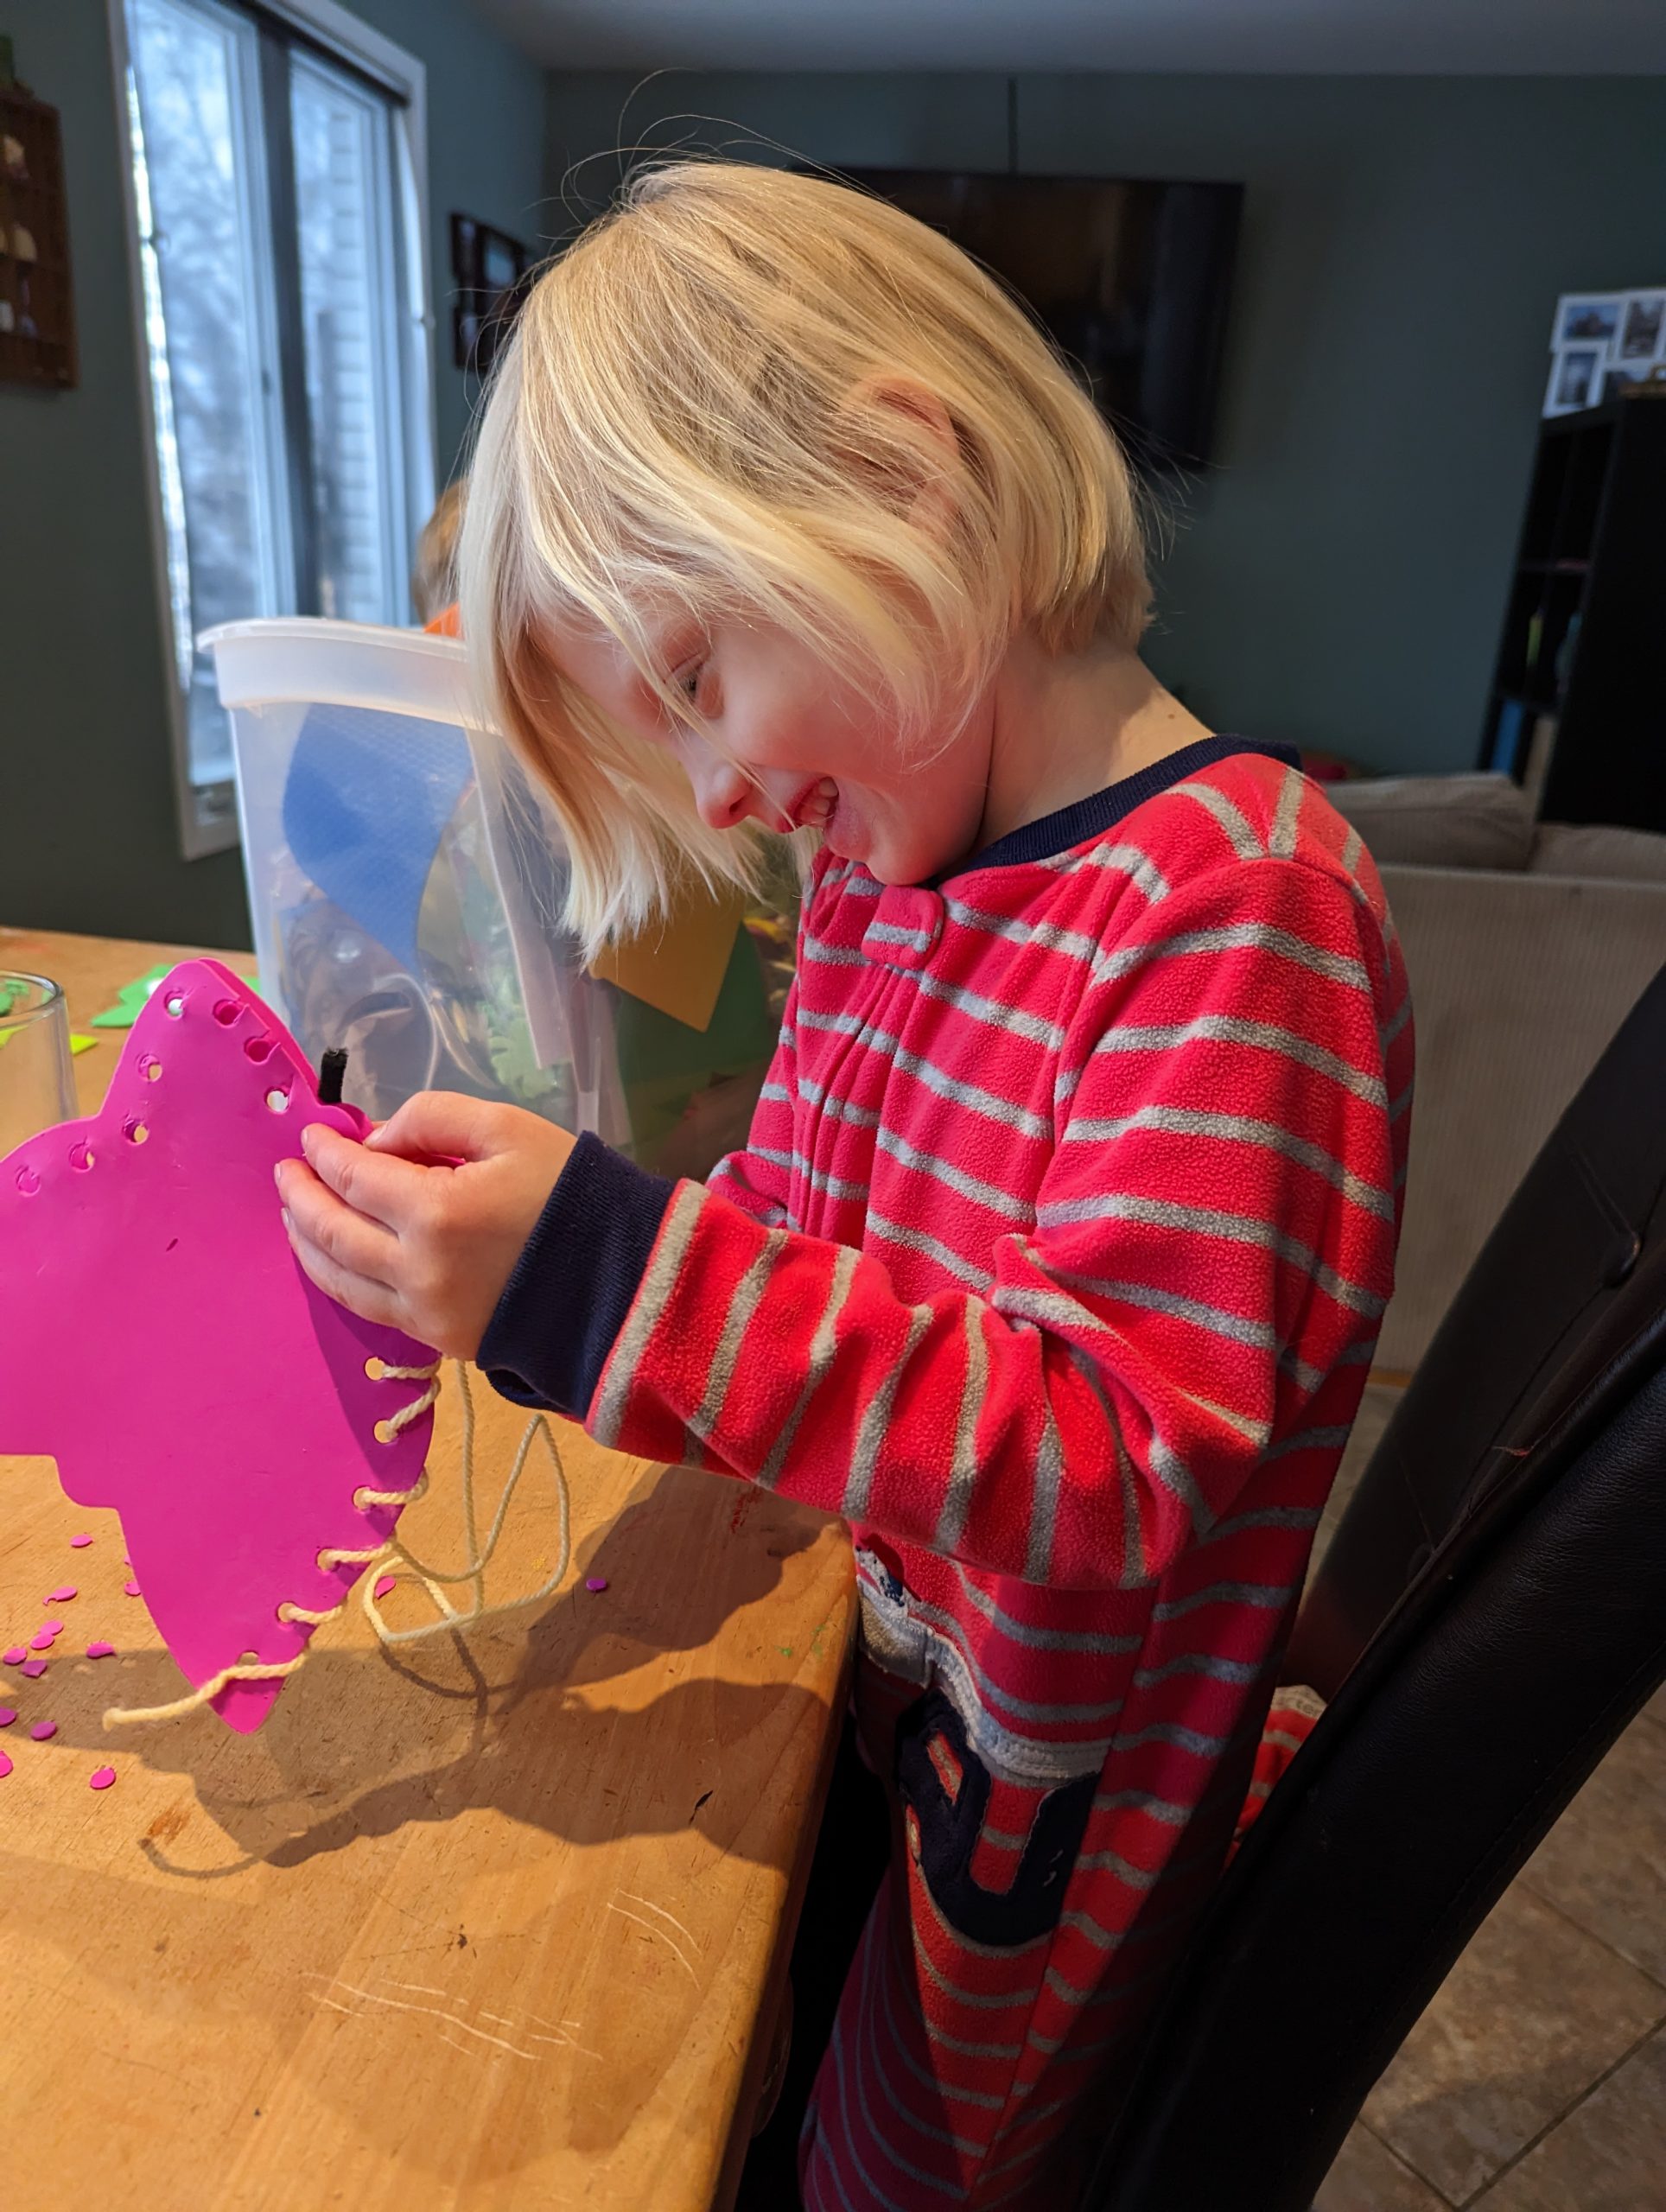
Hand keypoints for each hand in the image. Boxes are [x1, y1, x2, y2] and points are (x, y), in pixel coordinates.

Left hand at [275, 1092, 576, 1357]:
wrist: (624, 1280)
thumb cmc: (570, 1195)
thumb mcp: (508, 1129)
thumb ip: (431, 1118)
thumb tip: (375, 1143)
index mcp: (436, 1211)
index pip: (354, 1177)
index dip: (324, 1153)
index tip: (312, 1135)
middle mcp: (417, 1269)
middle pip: (333, 1232)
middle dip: (301, 1197)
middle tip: (285, 1171)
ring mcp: (424, 1313)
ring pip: (339, 1280)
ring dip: (306, 1243)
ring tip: (293, 1214)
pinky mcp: (438, 1340)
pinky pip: (369, 1309)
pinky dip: (337, 1279)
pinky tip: (331, 1258)